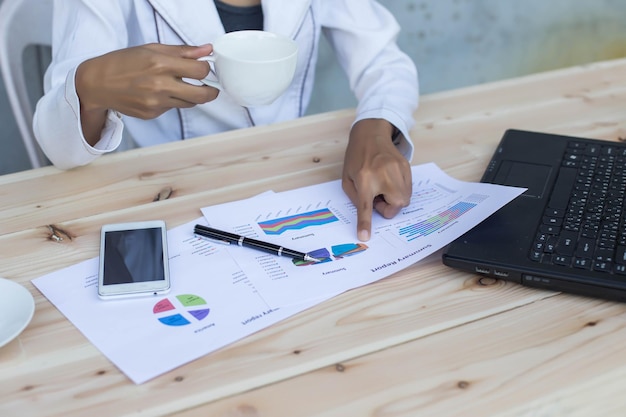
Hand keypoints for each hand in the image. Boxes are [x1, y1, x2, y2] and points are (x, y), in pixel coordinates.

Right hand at [75, 43, 218, 145]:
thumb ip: (182, 51)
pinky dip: (171, 101)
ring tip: (180, 86)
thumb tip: (207, 49)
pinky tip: (157, 93)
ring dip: (191, 96)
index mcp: (161, 64)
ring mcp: (157, 102)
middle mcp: (160, 85)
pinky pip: (172, 108)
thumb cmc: (123, 62)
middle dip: (212, 91)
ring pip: (189, 103)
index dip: (207, 69)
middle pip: (202, 94)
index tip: (204, 68)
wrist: (97, 83)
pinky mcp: (152, 114)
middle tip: (211, 88)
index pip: (201, 70)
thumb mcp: (151, 49)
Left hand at [342, 119, 411, 240]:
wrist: (370, 134)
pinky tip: (389, 180)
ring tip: (383, 186)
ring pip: (405, 199)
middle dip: (388, 207)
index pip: (366, 206)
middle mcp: (383, 174)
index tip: (365, 236)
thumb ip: (357, 199)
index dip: (365, 223)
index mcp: (364, 179)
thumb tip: (370, 213)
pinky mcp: (406, 166)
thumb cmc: (356, 158)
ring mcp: (398, 170)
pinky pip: (408, 189)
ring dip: (394, 199)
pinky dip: (399, 190)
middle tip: (377, 196)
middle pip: (396, 205)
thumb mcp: (347, 179)